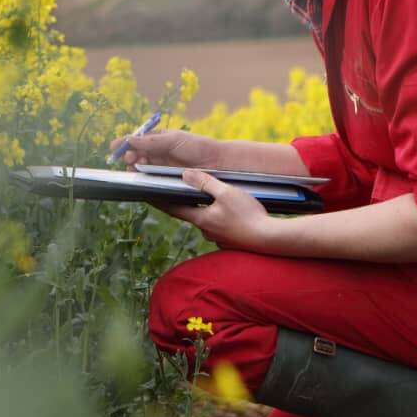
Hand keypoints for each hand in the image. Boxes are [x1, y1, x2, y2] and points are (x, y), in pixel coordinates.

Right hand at [112, 128, 221, 168]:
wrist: (216, 163)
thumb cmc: (196, 146)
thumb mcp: (172, 140)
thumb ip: (150, 141)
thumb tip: (129, 139)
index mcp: (158, 139)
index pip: (136, 140)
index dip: (124, 144)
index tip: (114, 147)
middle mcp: (158, 153)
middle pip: (135, 155)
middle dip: (129, 156)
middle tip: (129, 158)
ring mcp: (161, 167)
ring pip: (140, 167)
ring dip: (134, 167)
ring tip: (134, 167)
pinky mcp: (165, 179)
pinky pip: (149, 179)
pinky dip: (142, 179)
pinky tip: (138, 178)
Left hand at [155, 169, 278, 250]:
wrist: (269, 239)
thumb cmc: (248, 215)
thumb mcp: (226, 192)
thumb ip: (205, 182)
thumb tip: (185, 174)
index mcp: (201, 219)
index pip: (173, 209)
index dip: (160, 201)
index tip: (148, 195)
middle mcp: (206, 231)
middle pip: (191, 213)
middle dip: (188, 202)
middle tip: (184, 190)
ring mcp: (218, 238)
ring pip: (208, 220)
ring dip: (208, 210)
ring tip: (216, 199)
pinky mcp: (230, 242)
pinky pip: (221, 227)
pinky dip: (222, 218)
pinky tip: (232, 213)